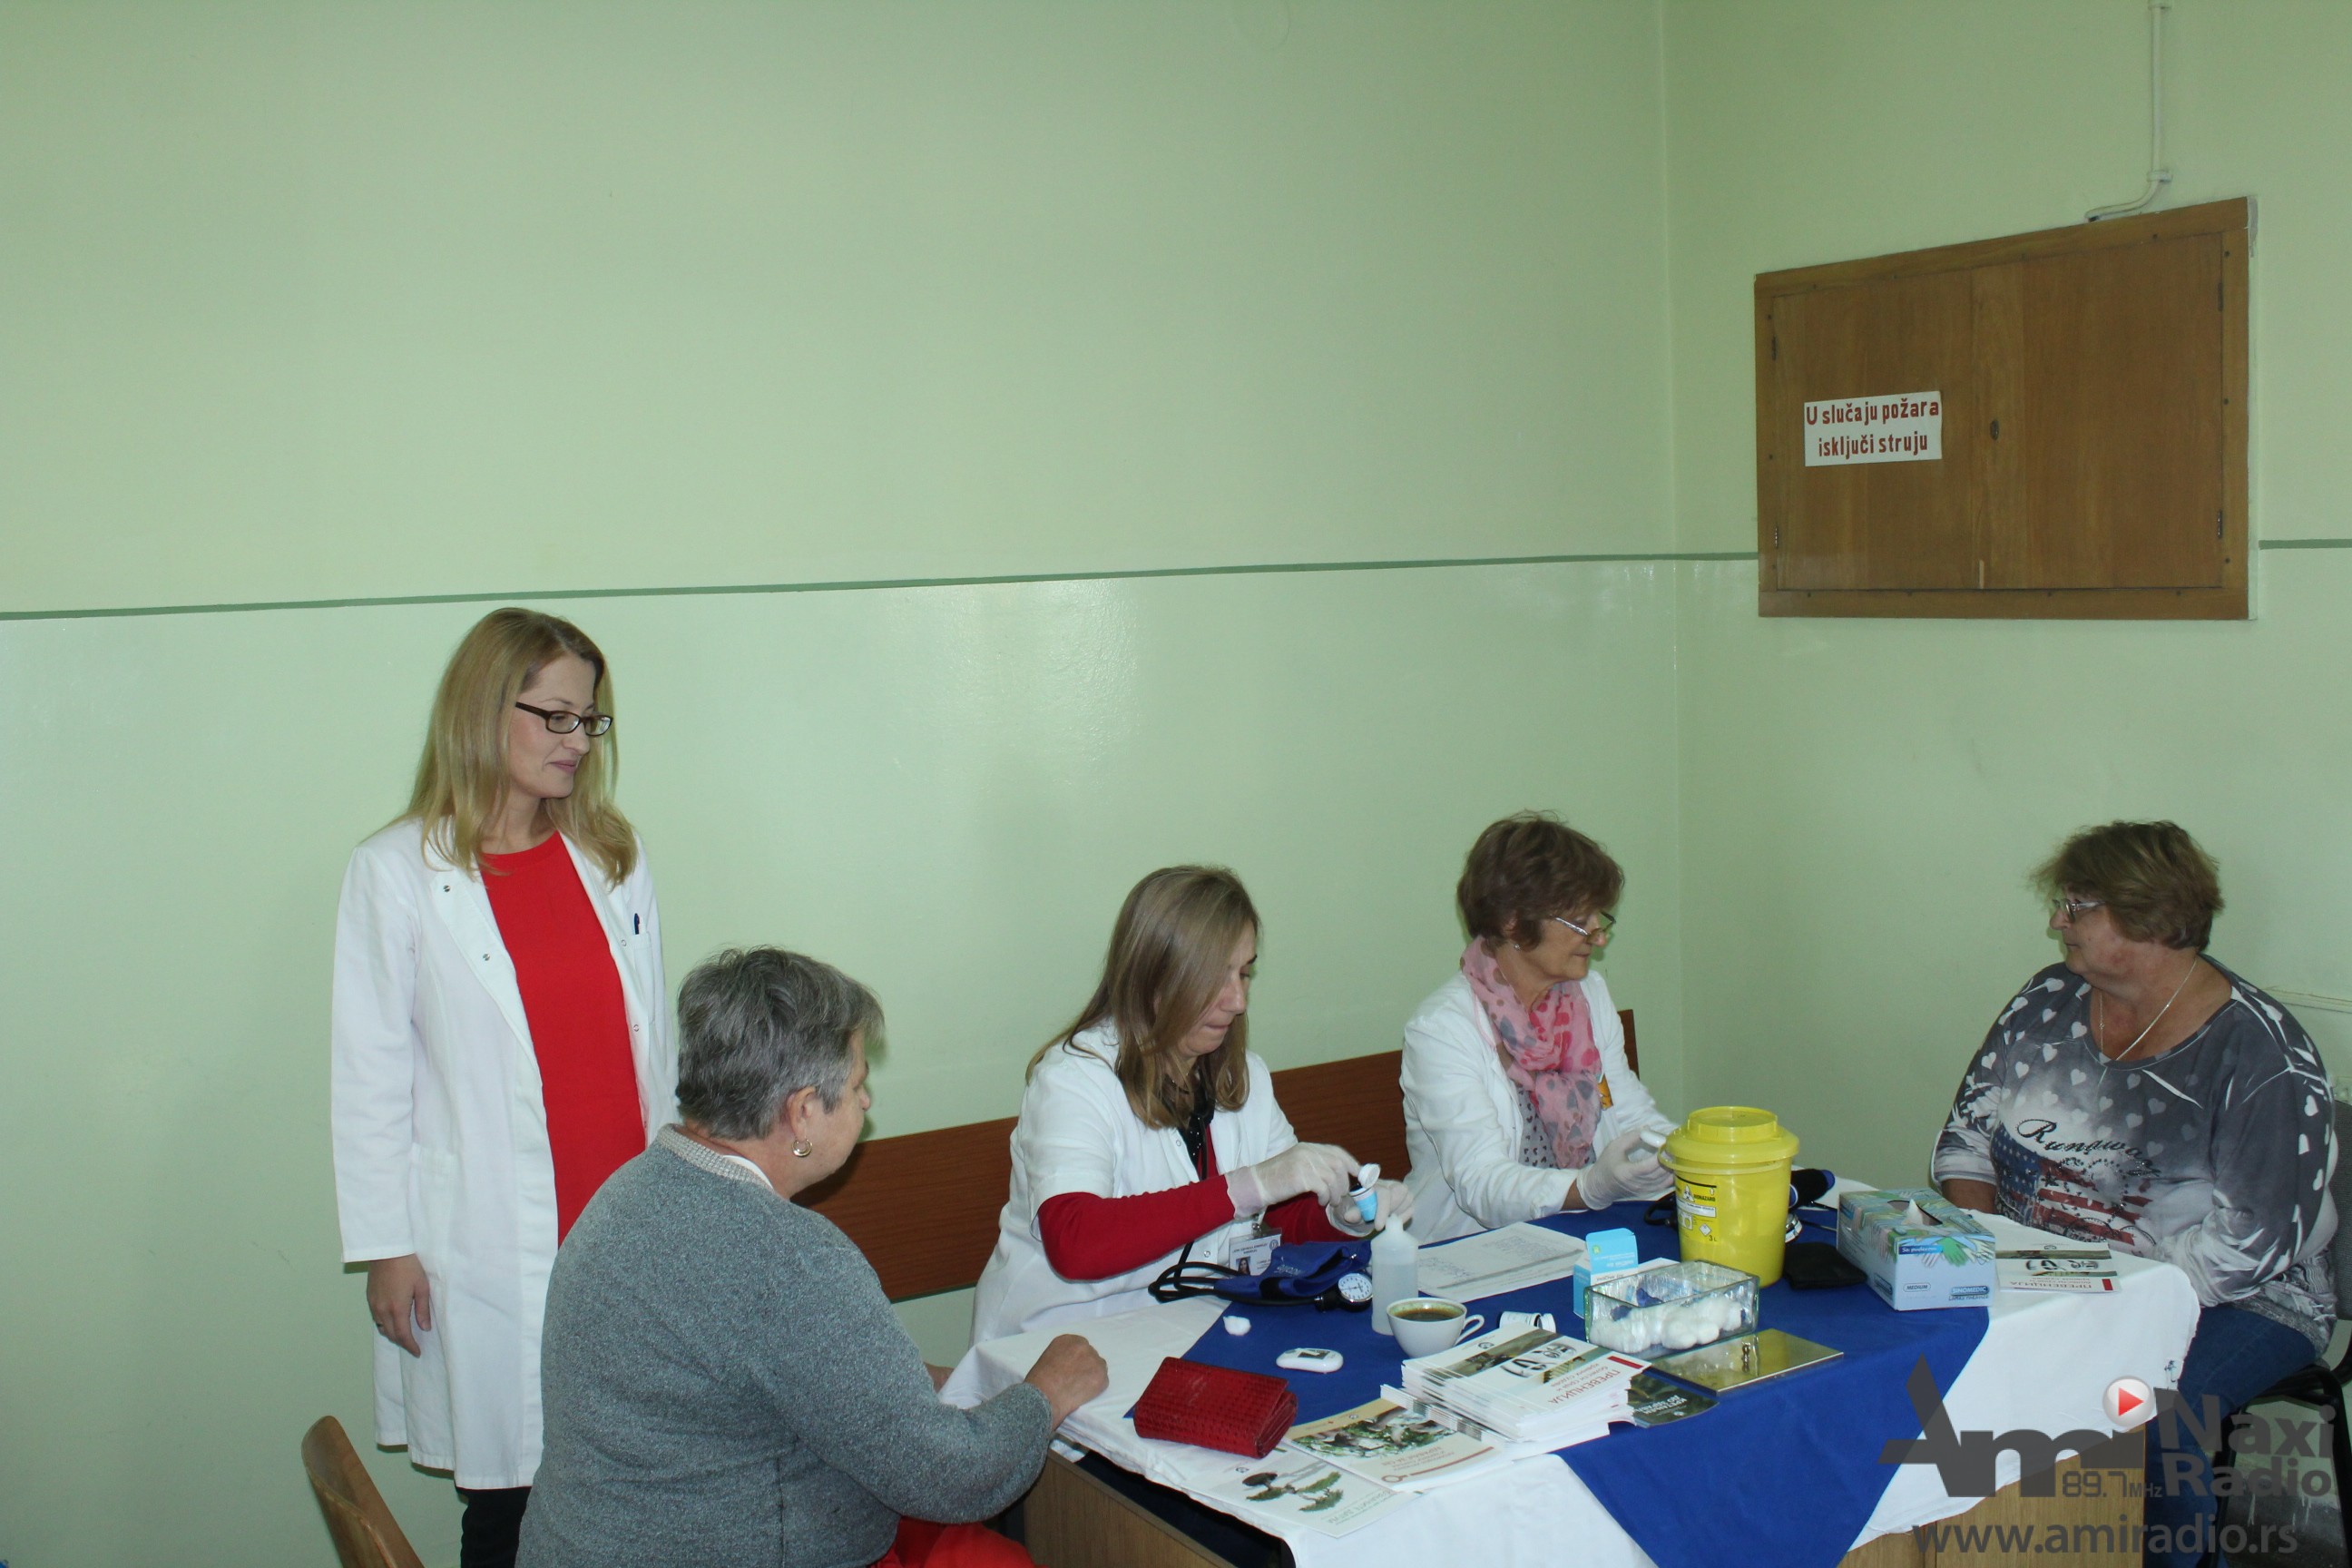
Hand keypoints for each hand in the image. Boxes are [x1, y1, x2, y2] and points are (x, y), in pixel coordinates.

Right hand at [366, 1255, 432, 1355]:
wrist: (387, 1251)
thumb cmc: (408, 1266)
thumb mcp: (422, 1287)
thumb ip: (423, 1309)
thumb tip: (424, 1328)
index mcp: (397, 1309)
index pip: (403, 1335)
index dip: (410, 1346)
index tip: (417, 1352)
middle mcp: (382, 1310)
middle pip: (391, 1334)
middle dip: (402, 1342)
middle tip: (413, 1345)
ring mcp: (374, 1305)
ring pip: (382, 1328)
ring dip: (393, 1334)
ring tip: (404, 1335)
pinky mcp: (370, 1298)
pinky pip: (376, 1318)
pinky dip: (385, 1324)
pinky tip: (393, 1321)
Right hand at [1024, 1334, 1109, 1424]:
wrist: (1044, 1396)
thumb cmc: (1040, 1381)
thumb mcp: (1048, 1358)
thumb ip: (1063, 1355)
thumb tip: (1071, 1364)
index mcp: (1068, 1340)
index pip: (1080, 1346)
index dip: (1078, 1359)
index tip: (1073, 1368)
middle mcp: (1083, 1346)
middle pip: (1091, 1355)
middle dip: (1086, 1366)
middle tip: (1077, 1379)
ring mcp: (1093, 1360)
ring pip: (1099, 1367)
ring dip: (1092, 1375)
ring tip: (1079, 1387)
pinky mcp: (1101, 1376)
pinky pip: (1103, 1381)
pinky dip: (1096, 1388)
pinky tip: (1083, 1393)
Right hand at [1227, 1142, 1357, 1215]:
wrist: (1257, 1184)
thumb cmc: (1278, 1179)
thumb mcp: (1298, 1165)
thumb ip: (1317, 1165)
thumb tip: (1340, 1175)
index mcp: (1308, 1147)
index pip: (1337, 1151)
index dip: (1351, 1163)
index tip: (1359, 1176)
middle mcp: (1307, 1152)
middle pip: (1339, 1165)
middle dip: (1345, 1183)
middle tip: (1342, 1196)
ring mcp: (1304, 1163)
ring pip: (1333, 1178)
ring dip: (1336, 1193)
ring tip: (1331, 1202)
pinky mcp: (1301, 1177)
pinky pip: (1324, 1188)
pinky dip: (1326, 1197)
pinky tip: (1321, 1202)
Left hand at [1324, 1178, 1413, 1235]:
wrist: (1362, 1209)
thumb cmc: (1357, 1206)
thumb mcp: (1352, 1210)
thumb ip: (1353, 1212)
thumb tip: (1349, 1216)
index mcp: (1373, 1181)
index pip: (1383, 1192)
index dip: (1382, 1210)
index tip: (1378, 1226)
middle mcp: (1388, 1182)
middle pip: (1400, 1191)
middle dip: (1392, 1210)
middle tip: (1381, 1222)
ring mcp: (1399, 1189)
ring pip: (1408, 1198)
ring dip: (1397, 1213)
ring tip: (1385, 1220)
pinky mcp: (1406, 1199)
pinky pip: (1411, 1208)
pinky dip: (1403, 1217)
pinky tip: (1392, 1221)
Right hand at [1571, 1130, 1669, 1210]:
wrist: (1601, 1186)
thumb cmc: (1607, 1164)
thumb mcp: (1614, 1147)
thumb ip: (1631, 1137)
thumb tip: (1648, 1129)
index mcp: (1627, 1172)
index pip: (1648, 1166)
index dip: (1660, 1155)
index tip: (1667, 1143)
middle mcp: (1638, 1184)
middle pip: (1659, 1172)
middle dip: (1670, 1158)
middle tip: (1676, 1146)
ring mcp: (1645, 1190)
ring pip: (1665, 1179)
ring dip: (1673, 1167)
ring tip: (1678, 1154)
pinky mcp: (1649, 1192)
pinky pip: (1665, 1185)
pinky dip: (1672, 1175)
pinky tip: (1676, 1165)